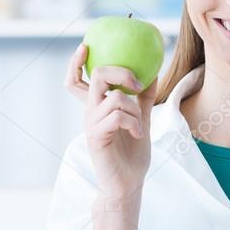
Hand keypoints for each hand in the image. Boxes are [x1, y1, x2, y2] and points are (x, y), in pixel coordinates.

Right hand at [65, 43, 157, 199]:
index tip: (86, 46)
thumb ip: (145, 99)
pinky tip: (138, 135)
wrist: (128, 184)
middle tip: (137, 84)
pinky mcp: (96, 137)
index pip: (76, 80)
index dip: (76, 62)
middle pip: (96, 76)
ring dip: (135, 109)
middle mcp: (89, 113)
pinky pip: (118, 116)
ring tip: (140, 126)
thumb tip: (154, 74)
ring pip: (114, 97)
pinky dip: (134, 123)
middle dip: (120, 73)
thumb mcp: (142, 120)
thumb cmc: (132, 154)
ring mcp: (91, 124)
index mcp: (96, 108)